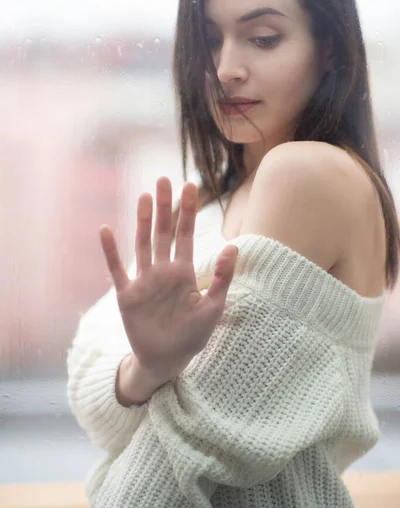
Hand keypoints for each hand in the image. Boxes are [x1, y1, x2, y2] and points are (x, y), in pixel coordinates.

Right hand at [99, 177, 237, 381]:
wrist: (167, 359)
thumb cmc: (192, 335)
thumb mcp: (213, 307)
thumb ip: (222, 278)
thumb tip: (234, 246)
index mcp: (184, 271)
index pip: (186, 234)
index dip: (188, 210)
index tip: (190, 185)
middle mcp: (163, 270)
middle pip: (163, 232)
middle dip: (165, 206)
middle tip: (164, 180)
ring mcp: (144, 281)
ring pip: (142, 244)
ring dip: (143, 221)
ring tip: (144, 197)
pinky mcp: (127, 295)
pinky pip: (116, 269)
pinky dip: (110, 251)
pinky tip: (105, 230)